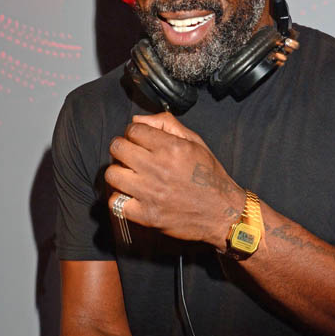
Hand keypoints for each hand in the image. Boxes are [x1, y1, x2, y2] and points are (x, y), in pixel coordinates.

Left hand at [105, 111, 243, 247]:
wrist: (222, 213)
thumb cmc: (210, 178)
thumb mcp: (195, 143)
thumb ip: (167, 125)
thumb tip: (137, 120)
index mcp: (171, 148)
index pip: (132, 129)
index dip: (135, 133)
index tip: (140, 141)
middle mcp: (158, 168)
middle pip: (117, 148)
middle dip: (122, 149)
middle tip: (131, 157)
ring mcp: (150, 193)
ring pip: (112, 174)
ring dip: (118, 173)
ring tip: (130, 176)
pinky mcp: (147, 215)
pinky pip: (115, 203)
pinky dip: (120, 199)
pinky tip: (131, 196)